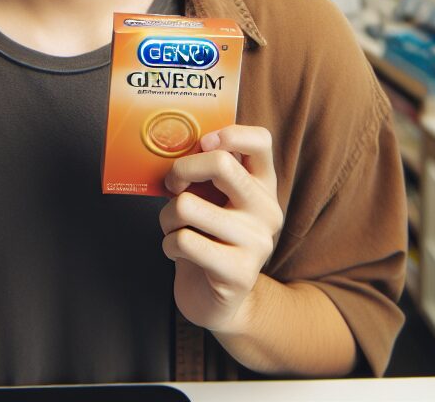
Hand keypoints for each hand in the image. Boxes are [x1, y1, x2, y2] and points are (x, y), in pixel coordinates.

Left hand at [159, 125, 283, 333]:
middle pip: (220, 163)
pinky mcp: (239, 273)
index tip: (203, 145)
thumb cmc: (207, 238)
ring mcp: (257, 242)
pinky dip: (168, 244)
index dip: (227, 134)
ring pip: (187, 205)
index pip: (260, 140)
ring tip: (174, 228)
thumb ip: (206, 172)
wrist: (218, 301)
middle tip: (172, 185)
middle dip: (181, 170)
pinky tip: (178, 252)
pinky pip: (183, 241)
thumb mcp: (213, 199)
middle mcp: (267, 210)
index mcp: (263, 185)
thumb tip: (174, 143)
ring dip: (167, 217)